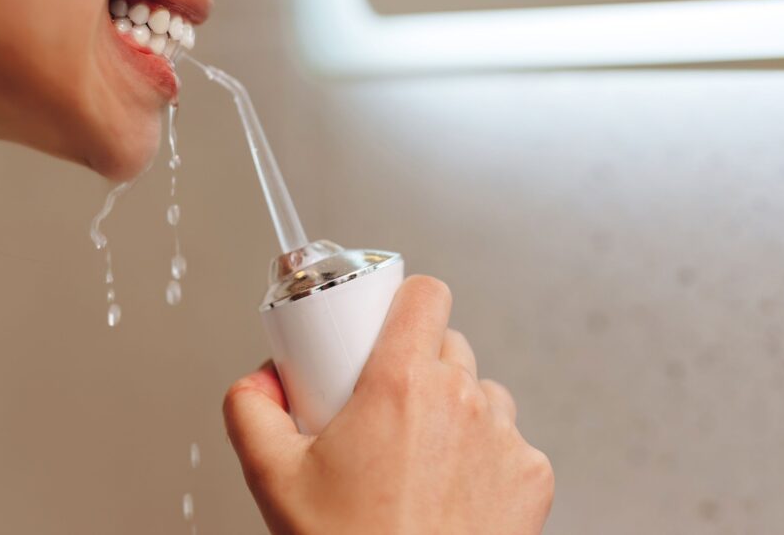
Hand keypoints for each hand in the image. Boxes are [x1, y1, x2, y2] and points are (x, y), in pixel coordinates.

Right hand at [223, 276, 553, 534]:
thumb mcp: (274, 478)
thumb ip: (251, 412)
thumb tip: (257, 382)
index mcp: (401, 384)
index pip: (426, 294)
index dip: (405, 301)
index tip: (387, 323)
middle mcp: (461, 400)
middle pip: (449, 345)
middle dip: (418, 365)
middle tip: (385, 405)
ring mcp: (505, 437)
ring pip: (481, 391)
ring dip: (454, 408)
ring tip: (419, 455)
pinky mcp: (533, 475)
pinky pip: (510, 441)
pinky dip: (485, 454)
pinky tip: (453, 490)